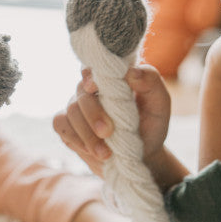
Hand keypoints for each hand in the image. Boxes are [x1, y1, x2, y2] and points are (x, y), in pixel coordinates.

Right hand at [53, 64, 173, 174]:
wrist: (140, 156)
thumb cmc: (151, 126)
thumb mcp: (160, 105)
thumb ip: (151, 83)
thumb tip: (131, 72)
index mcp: (113, 77)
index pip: (96, 65)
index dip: (91, 74)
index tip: (95, 87)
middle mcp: (92, 88)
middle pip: (81, 91)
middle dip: (93, 113)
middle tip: (107, 132)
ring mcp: (78, 105)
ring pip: (71, 111)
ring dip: (86, 133)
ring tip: (105, 153)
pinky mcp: (68, 124)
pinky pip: (60, 124)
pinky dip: (75, 138)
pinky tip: (90, 150)